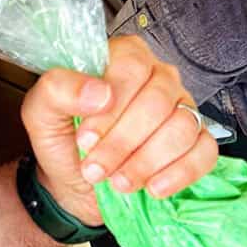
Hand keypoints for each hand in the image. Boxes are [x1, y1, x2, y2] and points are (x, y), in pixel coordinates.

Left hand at [21, 36, 217, 225]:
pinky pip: (205, 152)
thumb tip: (99, 92)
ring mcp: (183, 109)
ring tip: (119, 182)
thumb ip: (58, 90)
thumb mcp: (41, 114)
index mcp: (123, 58)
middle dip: (124, 142)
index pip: (132, 68)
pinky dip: (179, 174)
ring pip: (182, 127)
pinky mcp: (198, 142)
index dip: (111, 107)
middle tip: (96, 168)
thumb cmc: (64, 143)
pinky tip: (153, 187)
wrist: (76, 185)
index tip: (86, 138)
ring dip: (147, 162)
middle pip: (158, 100)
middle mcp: (159, 78)